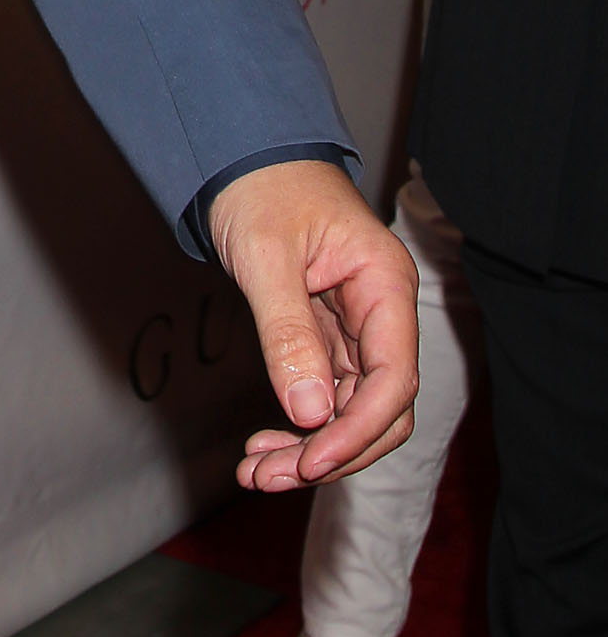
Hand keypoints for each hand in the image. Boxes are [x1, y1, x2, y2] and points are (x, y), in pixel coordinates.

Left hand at [208, 160, 418, 493]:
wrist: (241, 158)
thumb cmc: (260, 190)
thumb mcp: (265, 256)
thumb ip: (288, 332)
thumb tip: (311, 411)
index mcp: (385, 285)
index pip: (395, 378)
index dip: (359, 428)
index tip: (312, 459)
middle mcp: (382, 312)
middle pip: (381, 407)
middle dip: (333, 451)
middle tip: (270, 478)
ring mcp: (358, 330)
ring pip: (353, 410)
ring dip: (311, 449)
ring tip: (256, 473)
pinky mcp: (330, 339)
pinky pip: (327, 396)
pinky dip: (300, 427)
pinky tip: (263, 451)